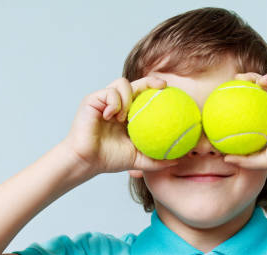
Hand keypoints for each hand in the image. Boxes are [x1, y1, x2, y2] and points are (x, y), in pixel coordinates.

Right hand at [61, 76, 178, 174]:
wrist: (88, 161)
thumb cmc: (109, 159)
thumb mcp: (139, 160)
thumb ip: (157, 159)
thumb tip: (178, 160)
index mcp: (128, 114)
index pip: (144, 95)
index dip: (156, 89)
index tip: (169, 90)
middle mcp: (118, 104)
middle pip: (136, 84)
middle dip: (149, 80)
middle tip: (161, 86)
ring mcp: (105, 100)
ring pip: (122, 83)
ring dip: (127, 98)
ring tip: (124, 118)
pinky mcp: (93, 100)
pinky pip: (108, 93)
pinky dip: (113, 103)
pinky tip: (112, 116)